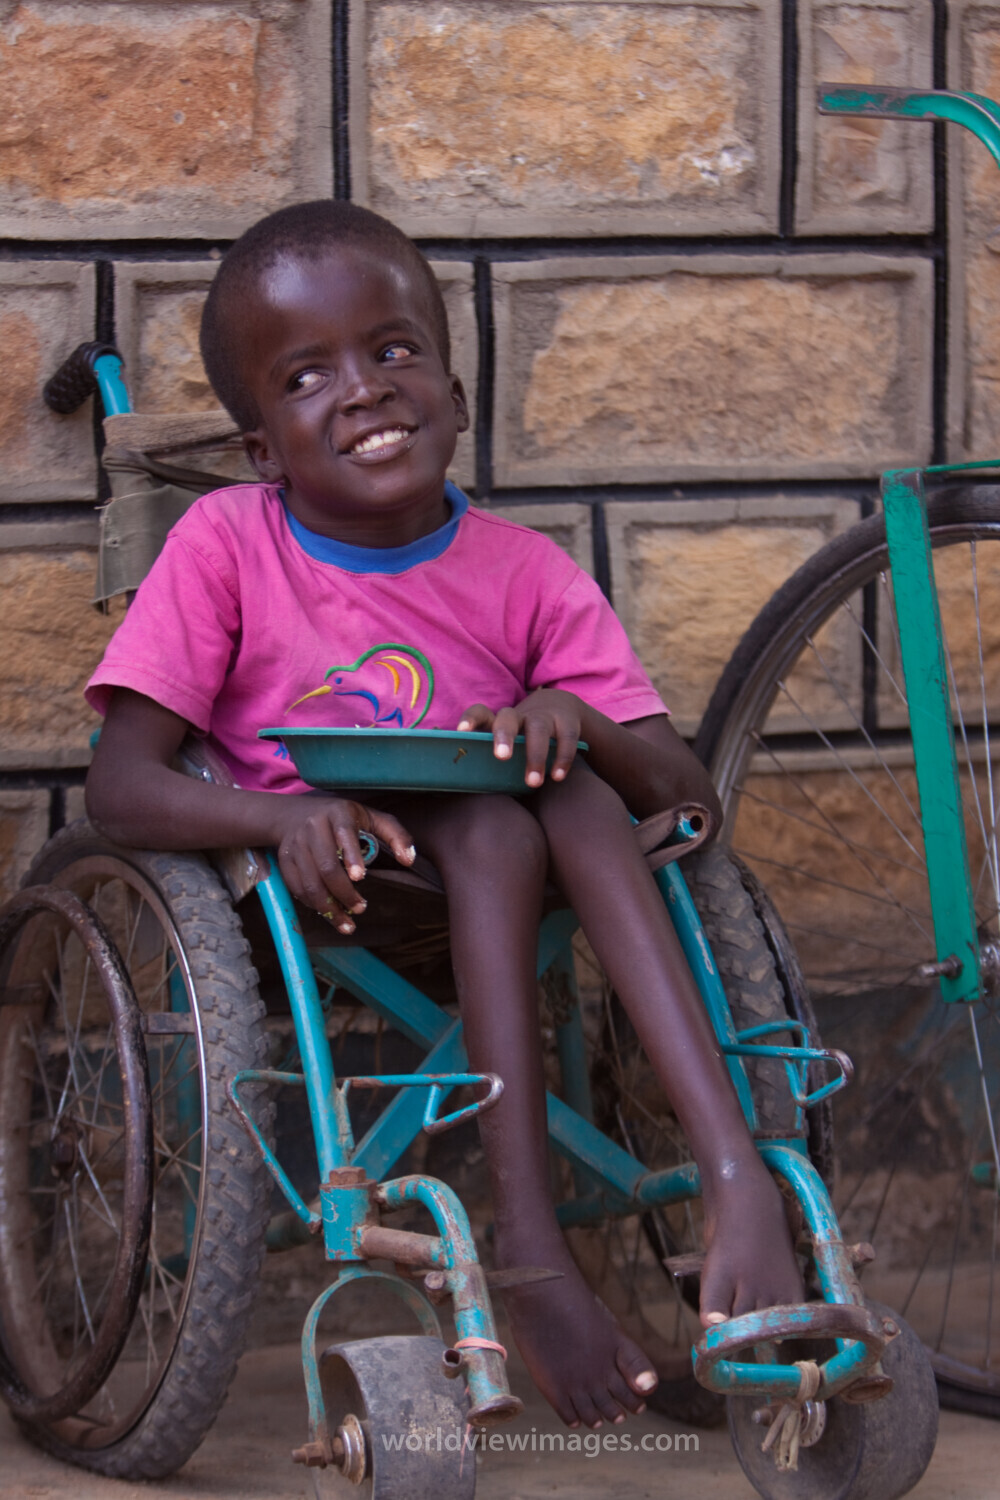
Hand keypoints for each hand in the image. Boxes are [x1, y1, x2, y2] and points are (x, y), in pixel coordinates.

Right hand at [270, 797, 414, 931]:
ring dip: (328, 907)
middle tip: (361, 908)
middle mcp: (313, 827)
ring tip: (347, 923)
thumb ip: (396, 835)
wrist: (292, 815)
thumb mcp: (371, 817)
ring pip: (310, 882)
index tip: (359, 876)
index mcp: (338, 813)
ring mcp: (295, 845)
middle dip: (344, 892)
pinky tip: (329, 914)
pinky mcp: (285, 861)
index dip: (351, 855)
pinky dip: (313, 905)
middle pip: (326, 865)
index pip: (344, 833)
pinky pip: (297, 888)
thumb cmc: (342, 818)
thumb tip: (409, 860)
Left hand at [458, 690, 583, 787]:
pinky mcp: (567, 722)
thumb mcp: (509, 745)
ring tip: (534, 782)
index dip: (471, 720)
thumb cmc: (525, 740)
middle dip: (504, 736)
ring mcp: (544, 717)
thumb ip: (494, 761)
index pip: (481, 713)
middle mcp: (519, 716)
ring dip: (535, 755)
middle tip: (502, 757)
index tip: (462, 732)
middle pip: (508, 718)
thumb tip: (472, 789)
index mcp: (499, 722)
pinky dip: (563, 758)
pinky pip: (566, 737)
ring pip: (538, 729)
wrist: (562, 709)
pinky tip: (557, 776)